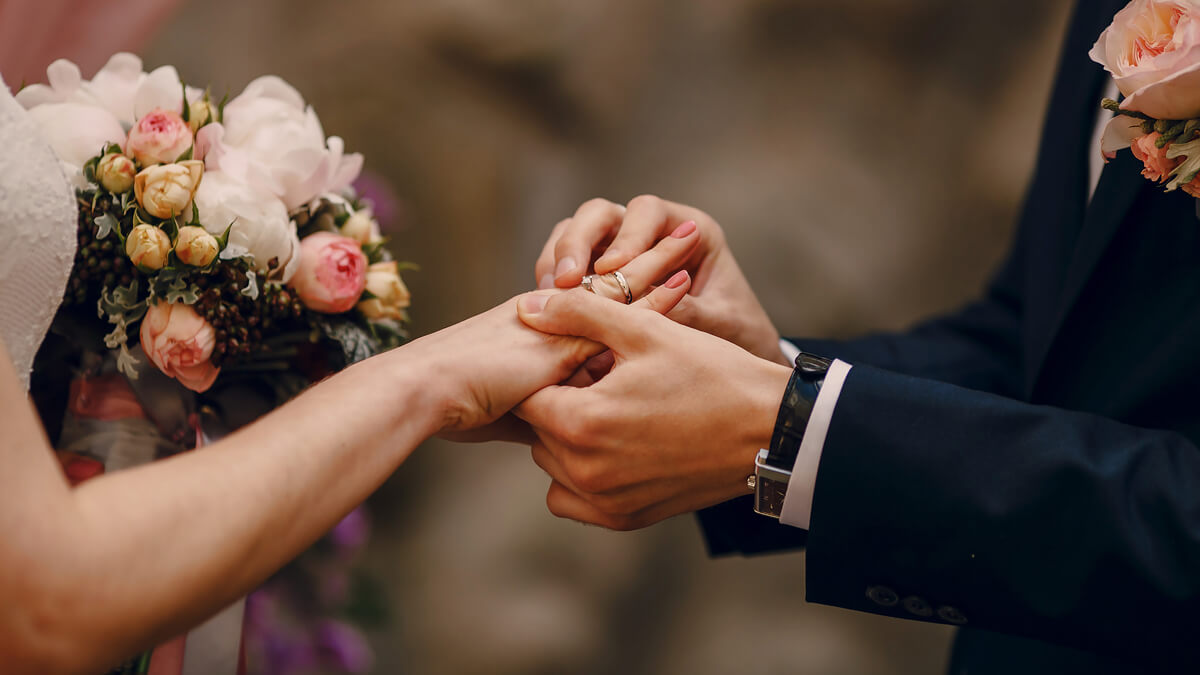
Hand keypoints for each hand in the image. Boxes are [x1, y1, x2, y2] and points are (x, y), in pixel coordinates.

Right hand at [422, 222, 701, 438]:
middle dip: (647, 259)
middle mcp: (552, 314)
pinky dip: (654, 296)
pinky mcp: (566, 330)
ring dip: (657, 261)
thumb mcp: (513, 411)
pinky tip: (685, 281)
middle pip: (610, 282)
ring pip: (619, 283)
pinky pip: (619, 308)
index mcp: (538, 328)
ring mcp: (560, 318)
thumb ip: (545, 411)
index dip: (626, 287)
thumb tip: (562, 435)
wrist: (428, 393)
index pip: (592, 302)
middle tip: (685, 236)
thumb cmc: (456, 404)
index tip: (660, 273)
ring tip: (692, 238)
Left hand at [514, 289, 791, 529]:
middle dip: (561, 403)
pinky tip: (617, 446)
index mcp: (581, 422)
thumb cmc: (712, 374)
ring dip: (569, 439)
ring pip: (552, 464)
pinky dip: (582, 476)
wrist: (770, 430)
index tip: (586, 360)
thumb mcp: (645, 330)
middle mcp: (585, 471)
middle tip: (606, 382)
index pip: (528, 395)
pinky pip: (573, 500)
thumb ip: (578, 314)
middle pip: (538, 431)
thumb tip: (527, 308)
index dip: (552, 371)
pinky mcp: (625, 519)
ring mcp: (604, 501)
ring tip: (616, 411)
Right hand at [534, 195, 789, 365]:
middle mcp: (649, 232)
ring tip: (549, 295)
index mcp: (688, 229)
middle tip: (565, 281)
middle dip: (577, 242)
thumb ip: (687, 311)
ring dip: (557, 260)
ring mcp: (618, 250)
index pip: (647, 212)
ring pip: (574, 234)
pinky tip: (548, 309)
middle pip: (600, 215)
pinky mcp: (595, 276)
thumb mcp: (720, 323)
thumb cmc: (736, 334)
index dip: (626, 237)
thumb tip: (642, 307)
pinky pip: (564, 265)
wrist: (733, 366)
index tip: (611, 269)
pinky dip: (552, 282)